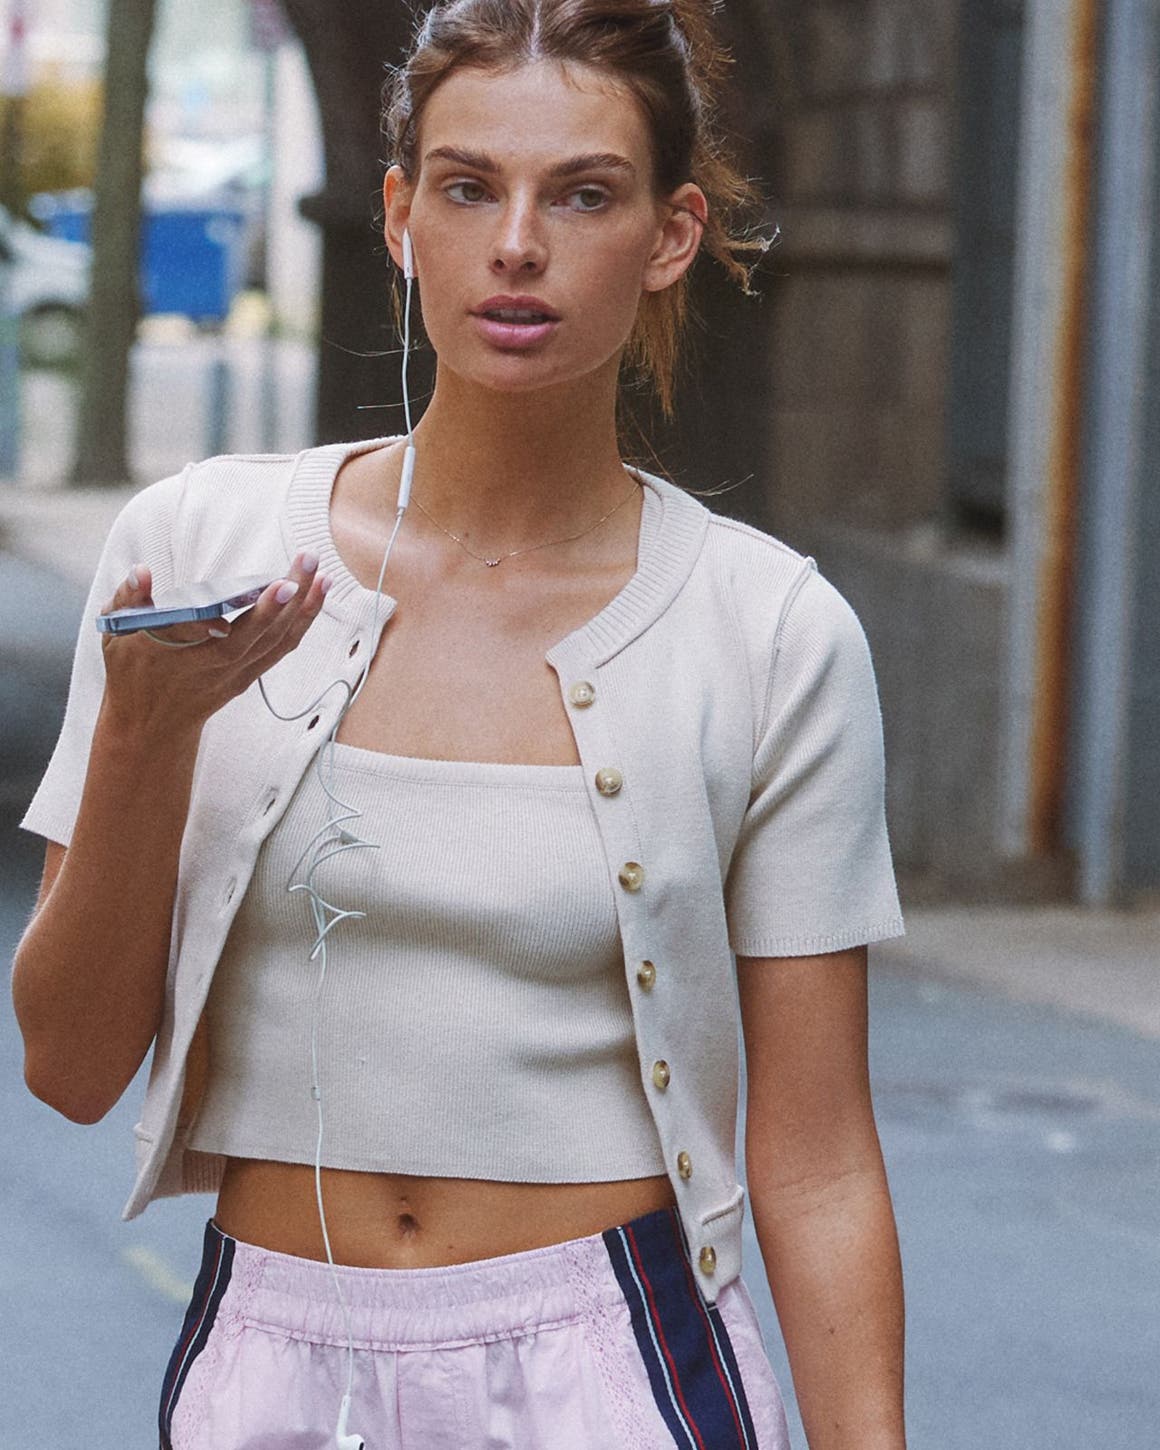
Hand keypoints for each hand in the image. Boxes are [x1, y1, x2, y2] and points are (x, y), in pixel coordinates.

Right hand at [99, 551, 332, 738]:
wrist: (153, 726)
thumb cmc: (132, 672)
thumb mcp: (116, 635)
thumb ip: (127, 600)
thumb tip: (141, 572)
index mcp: (174, 653)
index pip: (196, 633)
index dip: (217, 618)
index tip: (234, 601)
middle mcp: (211, 665)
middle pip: (253, 633)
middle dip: (281, 599)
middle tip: (304, 561)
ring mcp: (235, 673)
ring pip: (276, 640)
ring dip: (303, 607)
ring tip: (321, 573)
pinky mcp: (248, 676)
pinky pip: (281, 647)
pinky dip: (301, 623)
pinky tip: (316, 596)